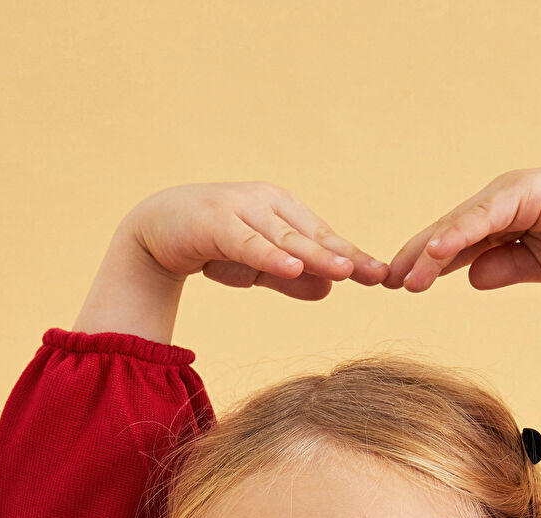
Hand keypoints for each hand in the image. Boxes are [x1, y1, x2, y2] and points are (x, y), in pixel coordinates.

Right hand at [127, 181, 389, 300]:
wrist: (156, 229)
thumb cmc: (213, 244)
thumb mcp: (257, 268)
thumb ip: (290, 278)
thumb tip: (330, 289)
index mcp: (284, 212)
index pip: (325, 238)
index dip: (354, 257)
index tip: (384, 277)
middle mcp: (268, 204)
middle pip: (313, 237)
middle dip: (346, 257)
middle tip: (377, 275)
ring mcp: (242, 210)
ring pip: (286, 238)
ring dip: (316, 255)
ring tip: (346, 271)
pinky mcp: (216, 223)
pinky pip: (248, 242)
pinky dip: (270, 255)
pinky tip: (292, 267)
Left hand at [382, 166, 540, 291]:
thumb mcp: (538, 264)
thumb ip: (504, 267)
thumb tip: (471, 277)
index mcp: (507, 221)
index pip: (457, 243)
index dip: (428, 262)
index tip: (402, 285)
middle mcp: (504, 202)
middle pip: (450, 232)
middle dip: (418, 257)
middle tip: (387, 281)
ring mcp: (513, 194)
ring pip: (461, 225)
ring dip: (430, 252)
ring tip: (404, 279)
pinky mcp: (526, 193)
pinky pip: (484, 217)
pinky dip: (458, 235)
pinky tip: (435, 254)